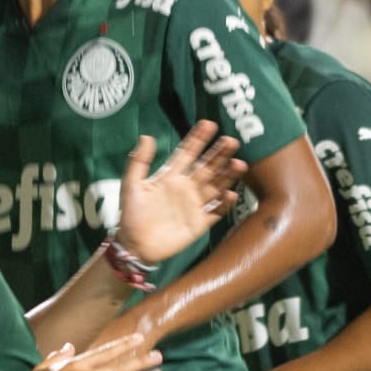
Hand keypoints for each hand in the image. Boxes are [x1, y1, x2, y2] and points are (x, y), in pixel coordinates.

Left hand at [115, 121, 244, 265]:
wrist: (134, 246)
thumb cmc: (131, 215)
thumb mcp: (131, 186)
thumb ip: (138, 162)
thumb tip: (146, 136)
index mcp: (170, 176)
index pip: (187, 153)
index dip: (198, 138)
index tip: (209, 124)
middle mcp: (186, 187)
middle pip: (207, 167)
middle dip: (219, 154)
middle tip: (231, 140)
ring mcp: (195, 205)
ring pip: (215, 186)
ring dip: (227, 175)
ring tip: (239, 163)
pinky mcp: (199, 223)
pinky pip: (216, 211)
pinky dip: (224, 203)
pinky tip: (232, 193)